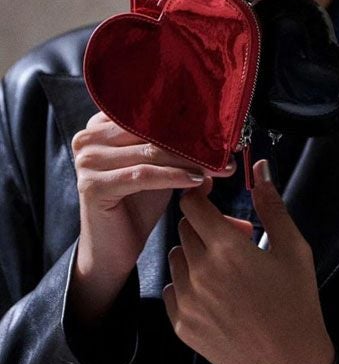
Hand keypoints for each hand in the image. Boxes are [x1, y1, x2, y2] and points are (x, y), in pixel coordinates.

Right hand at [69, 111, 235, 322]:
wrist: (112, 249)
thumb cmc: (136, 204)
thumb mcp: (161, 168)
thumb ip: (179, 147)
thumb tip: (218, 135)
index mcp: (101, 125)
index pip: (150, 114)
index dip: (187, 122)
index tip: (221, 132)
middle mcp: (89, 138)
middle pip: (152, 133)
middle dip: (193, 142)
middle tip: (225, 151)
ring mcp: (87, 161)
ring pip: (151, 153)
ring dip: (190, 160)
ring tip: (218, 167)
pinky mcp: (93, 185)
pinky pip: (144, 175)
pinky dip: (174, 176)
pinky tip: (197, 181)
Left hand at [163, 159, 334, 363]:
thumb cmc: (296, 305)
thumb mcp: (293, 249)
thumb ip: (272, 205)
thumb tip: (261, 169)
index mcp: (228, 249)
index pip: (193, 205)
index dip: (199, 193)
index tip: (208, 193)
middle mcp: (201, 272)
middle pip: (185, 227)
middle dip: (206, 225)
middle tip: (233, 238)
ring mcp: (188, 300)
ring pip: (177, 256)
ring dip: (195, 252)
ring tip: (224, 267)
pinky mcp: (181, 324)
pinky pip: (172, 288)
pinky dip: (187, 282)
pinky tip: (214, 291)